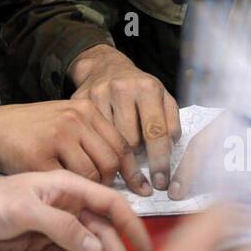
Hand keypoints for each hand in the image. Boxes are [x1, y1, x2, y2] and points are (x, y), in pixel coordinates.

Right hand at [0, 100, 150, 193]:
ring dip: (88, 191)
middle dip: (110, 183)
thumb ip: (93, 137)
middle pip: (110, 161)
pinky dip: (67, 193)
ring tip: (76, 193)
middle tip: (98, 192)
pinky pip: (65, 184)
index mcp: (85, 109)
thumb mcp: (66, 121)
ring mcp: (56, 137)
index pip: (122, 143)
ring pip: (91, 175)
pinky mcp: (38, 158)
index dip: (133, 171)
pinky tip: (59, 193)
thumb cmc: (32, 129)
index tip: (142, 189)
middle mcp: (74, 120)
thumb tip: (125, 167)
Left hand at [0, 171, 152, 250]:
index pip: (110, 204)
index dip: (131, 224)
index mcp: (68, 187)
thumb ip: (63, 227)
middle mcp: (67, 207)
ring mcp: (56, 228)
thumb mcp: (27, 208)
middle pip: (103, 234)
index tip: (145, 247)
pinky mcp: (43, 246)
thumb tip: (95, 247)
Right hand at [68, 44, 180, 189]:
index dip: (160, 161)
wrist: (104, 67)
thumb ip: (171, 122)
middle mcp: (122, 88)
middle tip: (138, 156)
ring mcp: (98, 94)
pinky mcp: (79, 101)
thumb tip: (169, 149)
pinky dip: (98, 145)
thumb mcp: (162, 98)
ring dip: (117, 152)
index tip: (161, 183)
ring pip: (109, 141)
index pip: (156, 132)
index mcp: (147, 88)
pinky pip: (90, 135)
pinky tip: (102, 141)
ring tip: (120, 147)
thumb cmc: (139, 89)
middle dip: (137, 156)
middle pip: (130, 141)